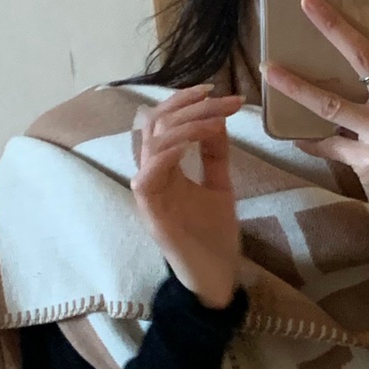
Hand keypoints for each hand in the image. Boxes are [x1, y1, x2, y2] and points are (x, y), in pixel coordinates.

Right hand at [131, 84, 242, 307]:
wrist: (216, 278)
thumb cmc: (213, 236)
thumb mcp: (219, 186)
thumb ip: (214, 155)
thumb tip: (217, 118)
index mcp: (164, 169)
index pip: (163, 122)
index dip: (184, 101)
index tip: (216, 90)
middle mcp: (151, 177)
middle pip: (154, 124)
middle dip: (188, 105)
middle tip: (220, 99)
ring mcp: (148, 195)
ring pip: (152, 143)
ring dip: (185, 125)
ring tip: (216, 120)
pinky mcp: (152, 214)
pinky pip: (148, 175)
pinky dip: (170, 152)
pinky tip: (196, 142)